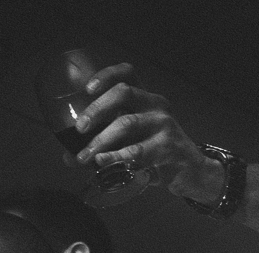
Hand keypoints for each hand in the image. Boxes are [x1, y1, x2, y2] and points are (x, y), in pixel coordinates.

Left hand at [69, 63, 220, 202]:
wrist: (189, 173)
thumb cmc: (154, 154)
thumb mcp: (129, 143)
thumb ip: (101, 147)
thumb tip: (68, 158)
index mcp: (144, 98)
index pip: (127, 72)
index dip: (106, 75)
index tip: (87, 89)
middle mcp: (155, 104)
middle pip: (123, 92)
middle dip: (97, 109)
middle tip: (79, 128)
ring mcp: (164, 123)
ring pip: (127, 123)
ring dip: (101, 140)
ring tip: (84, 157)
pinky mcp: (168, 146)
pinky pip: (137, 150)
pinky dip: (116, 156)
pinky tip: (102, 163)